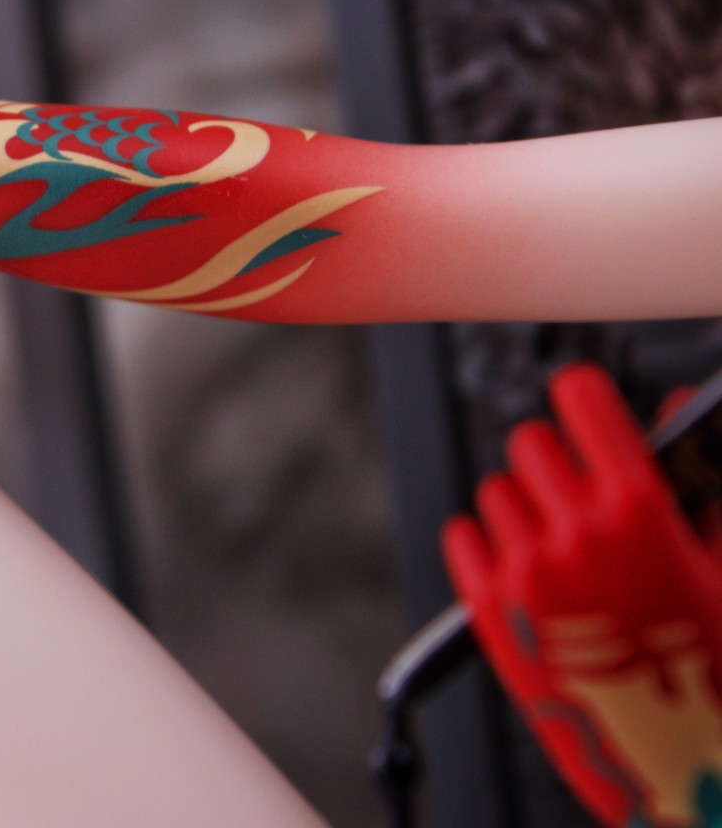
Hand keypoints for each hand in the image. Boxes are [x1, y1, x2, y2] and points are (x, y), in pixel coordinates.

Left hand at [443, 363, 721, 826]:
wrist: (675, 763)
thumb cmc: (708, 669)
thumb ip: (704, 482)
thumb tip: (679, 407)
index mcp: (636, 510)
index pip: (581, 400)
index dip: (586, 397)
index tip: (586, 400)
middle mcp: (571, 531)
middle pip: (531, 442)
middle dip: (560, 459)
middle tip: (585, 490)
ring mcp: (523, 570)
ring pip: (496, 491)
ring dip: (527, 505)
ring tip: (566, 544)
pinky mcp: (487, 608)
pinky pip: (463, 535)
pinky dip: (491, 542)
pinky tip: (530, 567)